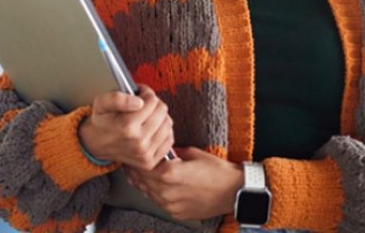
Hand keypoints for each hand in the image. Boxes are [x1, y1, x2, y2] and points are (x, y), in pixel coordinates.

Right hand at [78, 84, 173, 169]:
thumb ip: (117, 98)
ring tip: (148, 116)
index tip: (140, 95)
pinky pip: (169, 139)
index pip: (152, 101)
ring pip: (168, 124)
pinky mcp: (150, 161)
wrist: (96, 144)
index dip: (146, 94)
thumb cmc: (102, 121)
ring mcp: (145, 153)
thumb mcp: (101, 103)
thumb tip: (139, 102)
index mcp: (126, 125)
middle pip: (162, 111)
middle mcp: (137, 141)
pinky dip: (163, 131)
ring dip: (160, 116)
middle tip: (144, 105)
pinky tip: (153, 128)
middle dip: (154, 104)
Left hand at [125, 147, 243, 220]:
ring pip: (148, 194)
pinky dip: (154, 194)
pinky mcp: (176, 214)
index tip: (131, 154)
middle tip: (130, 163)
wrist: (234, 191)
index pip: (142, 167)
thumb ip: (173, 152)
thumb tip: (161, 149)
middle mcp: (166, 192)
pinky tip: (155, 186)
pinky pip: (159, 203)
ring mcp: (171, 205)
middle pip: (141, 181)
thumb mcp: (192, 153)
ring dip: (142, 184)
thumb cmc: (217, 170)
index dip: (135, 160)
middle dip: (135, 172)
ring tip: (138, 174)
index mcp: (169, 174)